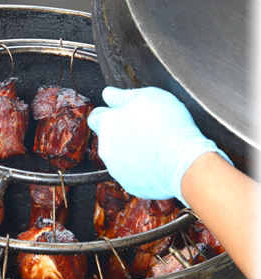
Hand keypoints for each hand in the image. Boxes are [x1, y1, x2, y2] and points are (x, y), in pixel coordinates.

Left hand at [87, 86, 231, 205]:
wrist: (184, 162)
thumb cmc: (168, 126)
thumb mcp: (147, 96)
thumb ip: (122, 95)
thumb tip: (109, 93)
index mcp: (107, 124)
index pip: (95, 117)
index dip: (107, 114)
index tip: (118, 114)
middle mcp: (105, 148)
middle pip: (107, 138)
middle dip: (120, 134)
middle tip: (142, 130)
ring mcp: (116, 169)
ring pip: (118, 158)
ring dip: (130, 152)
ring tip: (153, 146)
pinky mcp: (129, 184)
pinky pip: (131, 174)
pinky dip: (140, 169)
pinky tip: (156, 162)